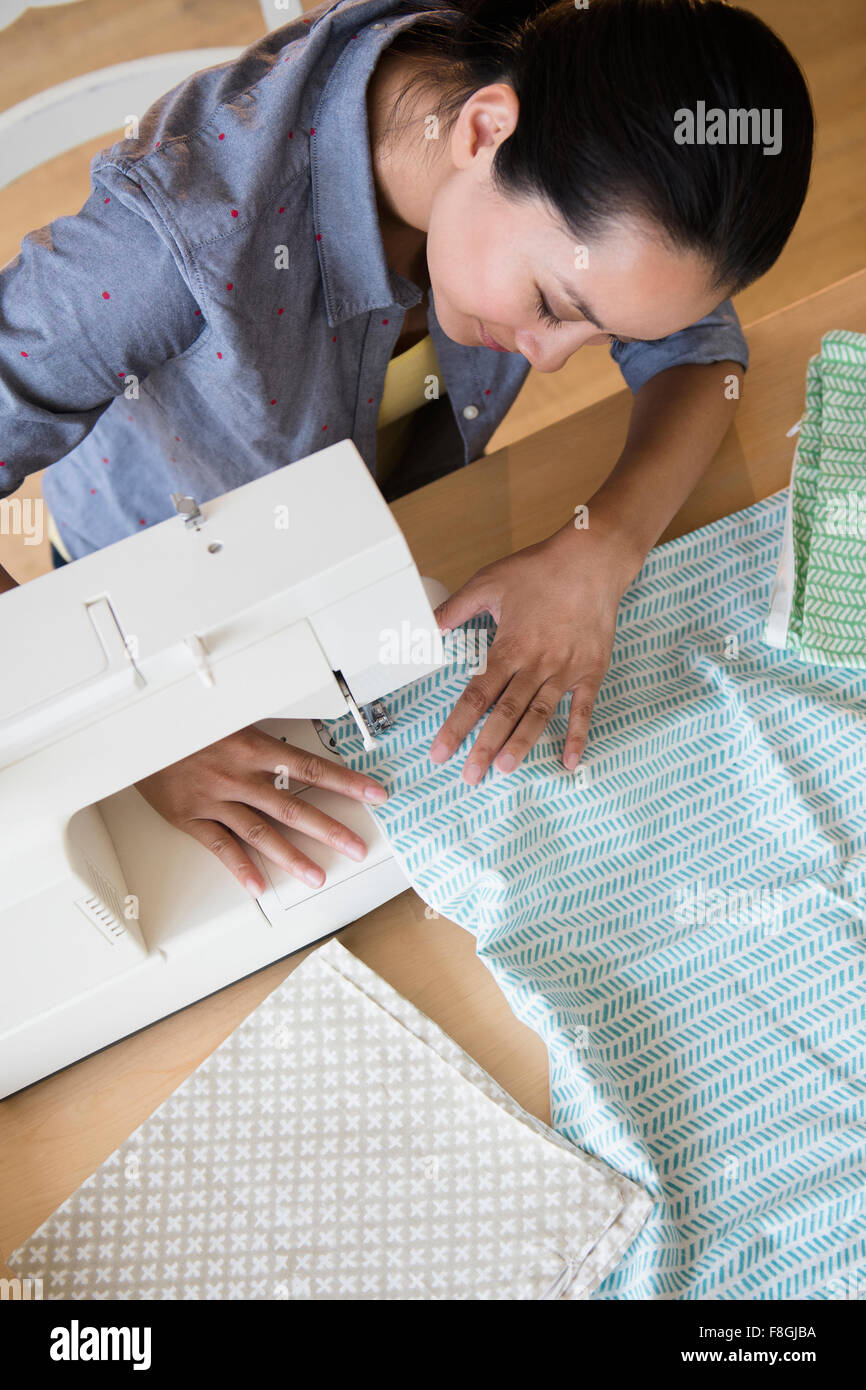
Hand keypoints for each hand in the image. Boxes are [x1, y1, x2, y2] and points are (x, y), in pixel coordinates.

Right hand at [134, 724, 388, 896]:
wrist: (137, 732)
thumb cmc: (187, 725)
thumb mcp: (231, 719)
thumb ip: (266, 737)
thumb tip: (305, 739)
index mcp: (253, 747)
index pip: (311, 767)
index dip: (346, 782)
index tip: (374, 794)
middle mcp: (238, 775)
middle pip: (293, 806)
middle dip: (329, 829)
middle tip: (357, 846)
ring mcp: (215, 799)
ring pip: (261, 832)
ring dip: (291, 857)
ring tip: (317, 875)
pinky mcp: (192, 818)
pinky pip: (220, 846)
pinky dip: (239, 867)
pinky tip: (258, 885)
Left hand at [429, 519, 641, 782]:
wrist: (593, 560)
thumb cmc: (540, 570)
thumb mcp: (489, 582)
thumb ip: (454, 609)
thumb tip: (424, 626)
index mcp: (509, 647)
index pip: (476, 695)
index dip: (456, 726)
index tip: (440, 751)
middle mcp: (536, 665)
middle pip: (506, 713)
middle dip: (485, 747)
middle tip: (470, 777)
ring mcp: (566, 671)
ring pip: (540, 715)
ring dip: (522, 744)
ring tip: (506, 769)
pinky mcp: (591, 672)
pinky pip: (584, 710)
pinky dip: (577, 736)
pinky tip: (569, 762)